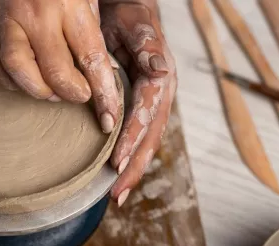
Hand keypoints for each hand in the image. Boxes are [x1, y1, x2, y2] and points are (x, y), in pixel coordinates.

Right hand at [0, 0, 118, 132]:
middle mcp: (36, 13)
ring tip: (53, 91)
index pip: (92, 59)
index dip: (103, 94)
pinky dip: (11, 82)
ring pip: (19, 71)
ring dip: (40, 91)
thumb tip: (105, 73)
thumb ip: (92, 33)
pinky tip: (27, 82)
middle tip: (81, 95)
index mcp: (69, 4)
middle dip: (72, 94)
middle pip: (55, 71)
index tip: (109, 116)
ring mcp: (6, 18)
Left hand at [100, 1, 176, 205]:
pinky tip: (121, 173)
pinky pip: (143, 137)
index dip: (133, 138)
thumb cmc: (127, 16)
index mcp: (160, 78)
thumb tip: (161, 69)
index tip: (116, 162)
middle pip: (152, 137)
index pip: (146, 113)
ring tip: (118, 194)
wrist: (129, 13)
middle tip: (117, 194)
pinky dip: (133, 157)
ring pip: (149, 142)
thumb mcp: (134, 23)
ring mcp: (156, 104)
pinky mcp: (147, 108)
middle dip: (134, 166)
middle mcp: (162, 95)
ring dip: (134, 169)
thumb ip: (147, 45)